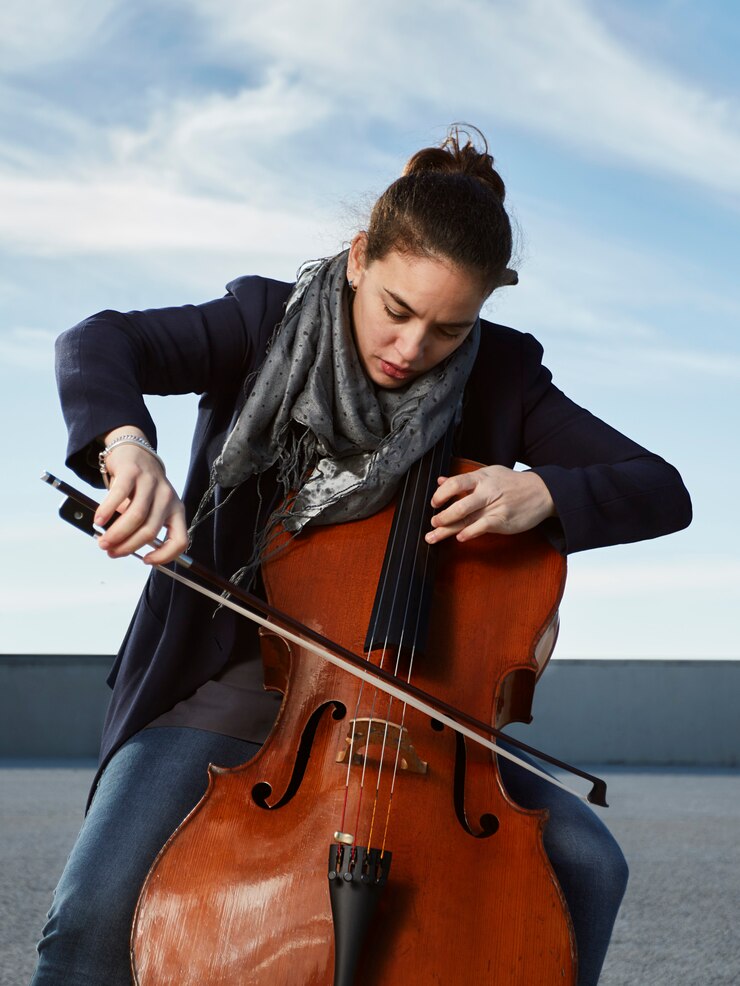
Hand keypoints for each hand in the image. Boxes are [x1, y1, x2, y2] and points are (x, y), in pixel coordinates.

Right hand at [94, 429, 186, 564]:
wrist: (135, 454)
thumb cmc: (141, 488)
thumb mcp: (150, 509)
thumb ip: (139, 528)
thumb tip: (119, 548)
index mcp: (176, 510)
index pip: (180, 540)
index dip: (165, 555)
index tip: (146, 560)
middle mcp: (167, 497)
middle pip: (150, 531)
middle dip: (128, 546)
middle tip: (111, 551)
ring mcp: (151, 483)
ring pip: (136, 516)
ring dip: (117, 533)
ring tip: (103, 541)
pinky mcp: (133, 472)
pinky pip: (120, 494)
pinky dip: (107, 510)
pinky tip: (99, 520)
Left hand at [425, 465, 555, 543]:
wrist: (542, 491)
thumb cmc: (513, 483)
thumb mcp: (489, 474)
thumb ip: (464, 479)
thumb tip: (440, 480)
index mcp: (481, 478)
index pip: (455, 483)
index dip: (441, 494)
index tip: (434, 503)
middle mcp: (486, 491)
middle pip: (459, 505)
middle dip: (443, 516)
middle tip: (433, 522)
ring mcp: (495, 507)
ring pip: (467, 519)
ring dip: (448, 529)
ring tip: (435, 534)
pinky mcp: (503, 520)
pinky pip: (482, 527)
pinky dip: (469, 533)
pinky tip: (460, 537)